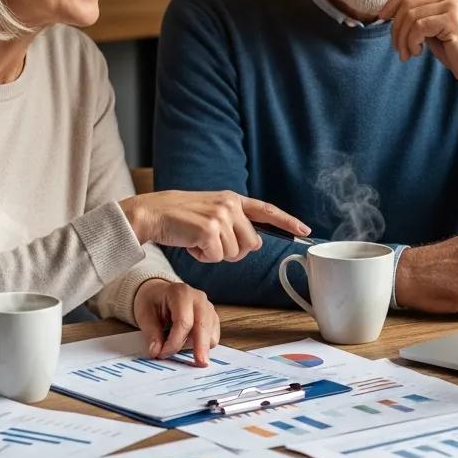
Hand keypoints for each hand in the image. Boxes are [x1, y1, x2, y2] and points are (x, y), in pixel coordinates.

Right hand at [119, 190, 310, 262]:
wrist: (152, 213)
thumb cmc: (180, 218)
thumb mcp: (211, 213)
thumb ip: (235, 224)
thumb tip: (256, 244)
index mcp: (232, 199)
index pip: (267, 210)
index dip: (288, 221)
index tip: (305, 230)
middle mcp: (230, 204)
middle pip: (251, 244)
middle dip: (233, 251)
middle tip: (210, 243)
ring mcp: (220, 216)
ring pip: (234, 254)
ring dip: (215, 255)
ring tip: (197, 240)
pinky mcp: (209, 230)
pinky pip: (217, 257)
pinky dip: (203, 257)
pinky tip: (191, 244)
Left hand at [132, 279, 220, 365]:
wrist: (159, 293)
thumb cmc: (153, 301)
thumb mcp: (145, 314)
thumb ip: (152, 333)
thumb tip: (156, 351)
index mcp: (180, 293)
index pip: (184, 322)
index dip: (175, 341)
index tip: (163, 354)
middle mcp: (198, 298)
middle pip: (203, 325)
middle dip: (201, 346)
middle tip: (199, 363)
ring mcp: (208, 307)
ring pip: (211, 332)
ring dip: (199, 346)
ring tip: (181, 350)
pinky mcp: (212, 317)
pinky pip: (213, 335)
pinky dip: (204, 345)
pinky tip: (189, 346)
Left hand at [377, 0, 457, 115]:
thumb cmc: (456, 50)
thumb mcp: (434, 27)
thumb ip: (419, 14)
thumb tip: (387, 12)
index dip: (393, 1)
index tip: (381, 18)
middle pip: (408, 1)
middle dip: (396, 27)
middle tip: (397, 47)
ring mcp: (454, 6)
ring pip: (410, 15)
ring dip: (402, 38)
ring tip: (407, 53)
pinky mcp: (453, 21)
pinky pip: (418, 27)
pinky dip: (411, 42)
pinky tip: (417, 52)